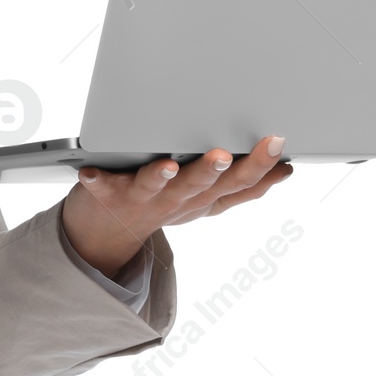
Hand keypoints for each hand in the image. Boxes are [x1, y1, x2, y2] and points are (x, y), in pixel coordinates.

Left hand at [59, 135, 292, 279]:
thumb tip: (285, 168)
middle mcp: (178, 202)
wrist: (106, 232)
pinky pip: (102, 188)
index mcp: (205, 199)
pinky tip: (89, 172)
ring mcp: (144, 201)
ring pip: (160, 189)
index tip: (278, 143)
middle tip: (225, 153)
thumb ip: (242, 184)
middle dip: (216, 171)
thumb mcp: (208, 198)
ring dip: (165, 177)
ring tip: (170, 165)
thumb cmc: (163, 202)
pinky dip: (97, 181)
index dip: (260, 167)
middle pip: (202, 188)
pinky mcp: (109, 195)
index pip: (239, 184)